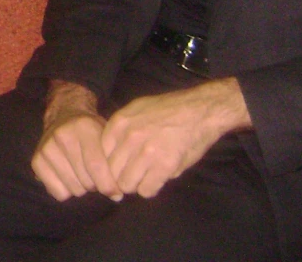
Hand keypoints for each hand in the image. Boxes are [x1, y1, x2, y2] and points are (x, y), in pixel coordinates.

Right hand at [32, 81, 121, 201]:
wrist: (65, 116)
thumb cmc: (91, 130)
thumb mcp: (107, 136)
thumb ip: (114, 161)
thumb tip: (116, 196)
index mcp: (84, 127)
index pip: (96, 165)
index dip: (108, 185)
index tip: (116, 194)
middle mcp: (62, 135)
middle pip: (86, 181)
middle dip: (97, 185)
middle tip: (97, 176)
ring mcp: (46, 148)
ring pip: (74, 190)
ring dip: (82, 188)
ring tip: (83, 174)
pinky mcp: (36, 161)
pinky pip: (59, 194)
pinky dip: (67, 191)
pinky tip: (69, 177)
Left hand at [99, 77, 250, 198]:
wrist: (201, 110)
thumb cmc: (170, 110)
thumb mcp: (137, 109)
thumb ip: (120, 130)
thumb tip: (107, 156)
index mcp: (120, 123)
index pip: (99, 156)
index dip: (107, 167)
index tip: (116, 172)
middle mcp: (130, 137)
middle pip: (111, 173)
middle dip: (120, 179)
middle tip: (131, 178)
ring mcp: (147, 152)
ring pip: (127, 185)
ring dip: (135, 185)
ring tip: (145, 178)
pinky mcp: (165, 165)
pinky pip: (146, 190)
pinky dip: (150, 189)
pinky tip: (157, 180)